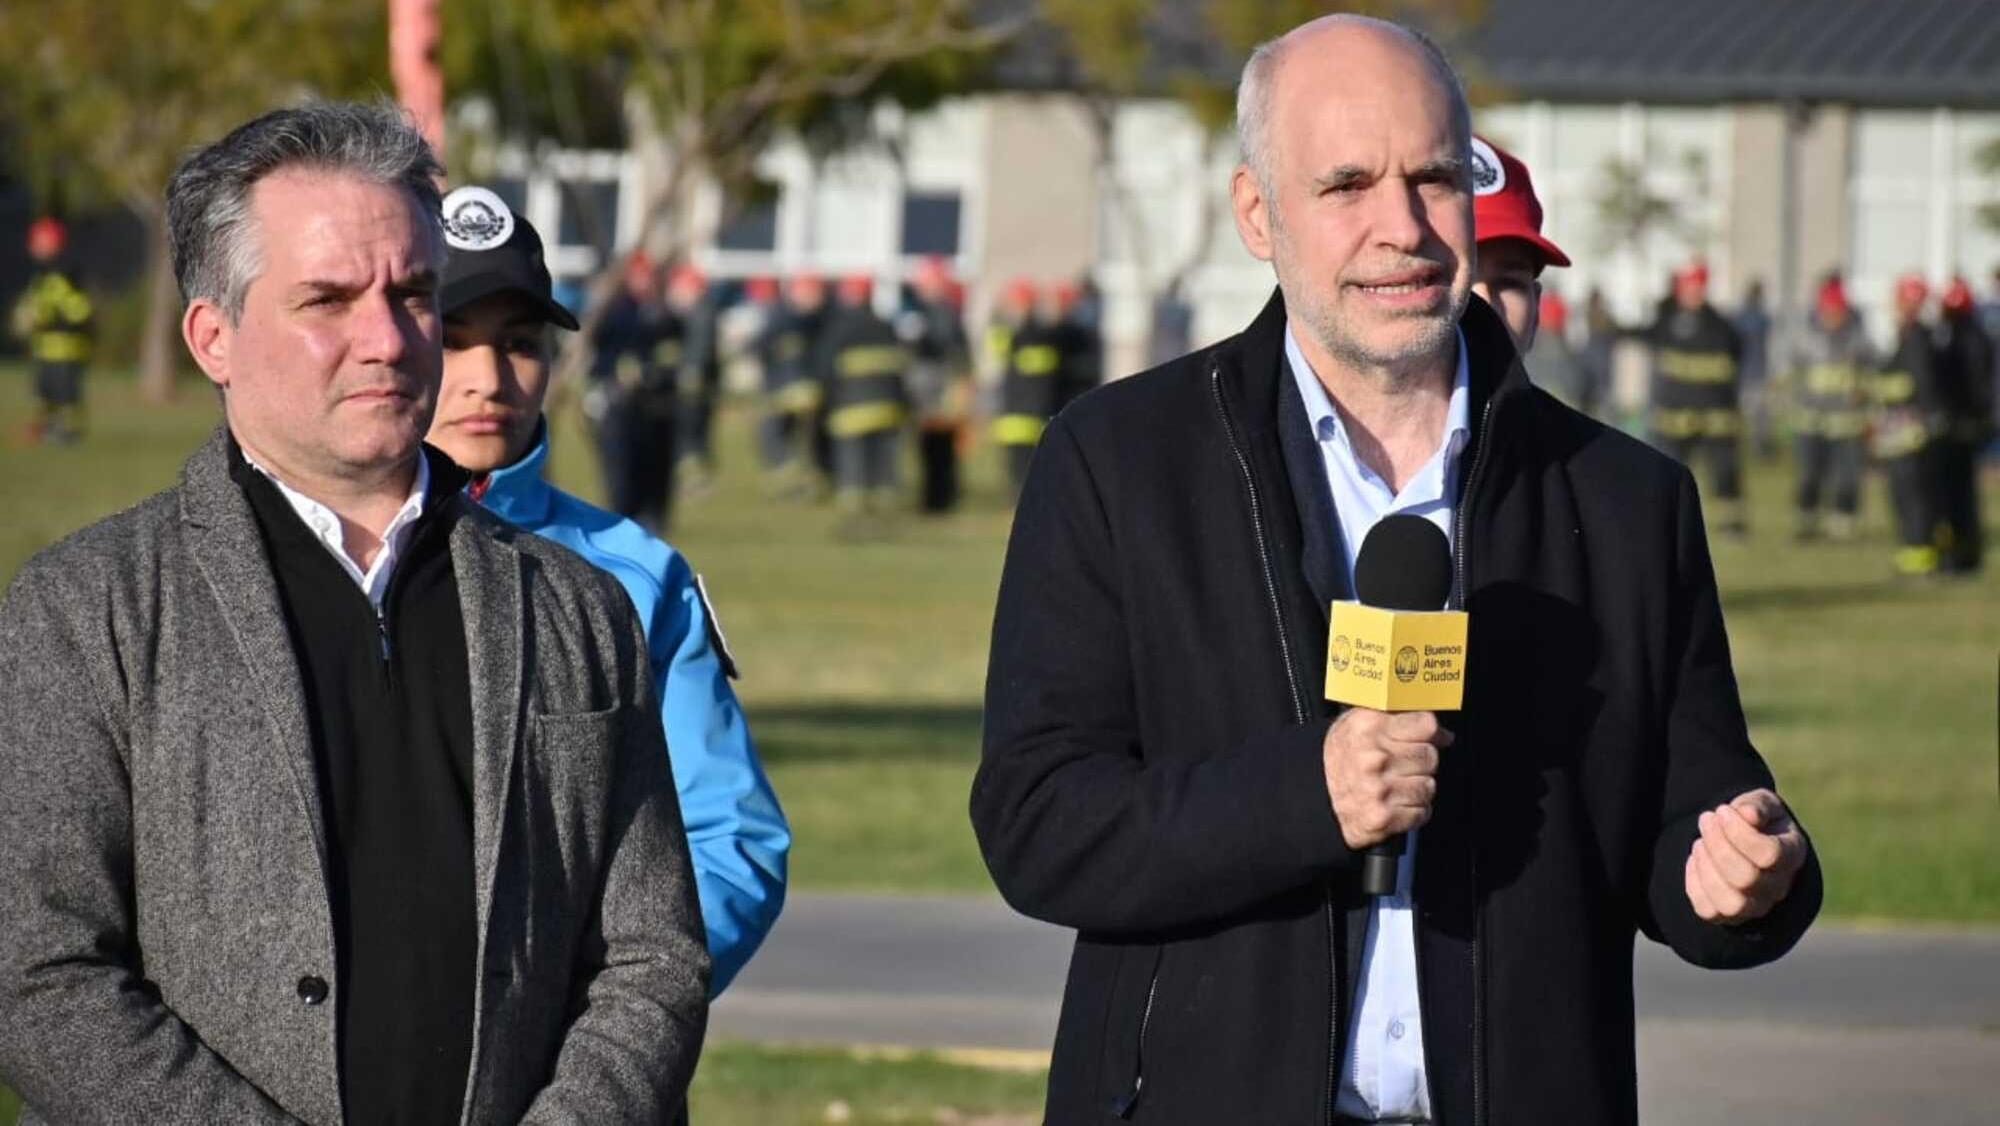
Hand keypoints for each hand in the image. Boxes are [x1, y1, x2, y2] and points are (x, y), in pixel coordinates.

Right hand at [1323, 708, 1453, 850]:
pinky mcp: (1383, 817)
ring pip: (1429, 786)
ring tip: (1397, 785)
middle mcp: (1374, 758)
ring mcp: (1379, 789)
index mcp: (1369, 728)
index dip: (1430, 732)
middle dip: (1421, 762)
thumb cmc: (1341, 757)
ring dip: (1418, 788)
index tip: (1426, 738)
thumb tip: (1442, 733)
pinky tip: (1396, 803)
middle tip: (1403, 765)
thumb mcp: (1360, 722)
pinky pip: (1422, 812)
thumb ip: (1398, 717)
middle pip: (1430, 756)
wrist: (1314, 795)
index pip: (1426, 725)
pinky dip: (1413, 811)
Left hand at [1684, 788, 1807, 924]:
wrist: (1745, 841)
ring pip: (1730, 903)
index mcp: (1792, 855)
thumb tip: (1748, 814)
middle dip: (1717, 844)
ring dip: (1706, 867)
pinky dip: (1694, 883)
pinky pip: (1708, 911)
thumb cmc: (1757, 820)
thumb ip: (1758, 805)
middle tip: (1706, 820)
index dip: (1739, 831)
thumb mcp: (1762, 803)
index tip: (1722, 810)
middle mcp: (1779, 888)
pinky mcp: (1728, 916)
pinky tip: (1696, 859)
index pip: (1769, 854)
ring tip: (1699, 842)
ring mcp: (1755, 906)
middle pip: (1746, 878)